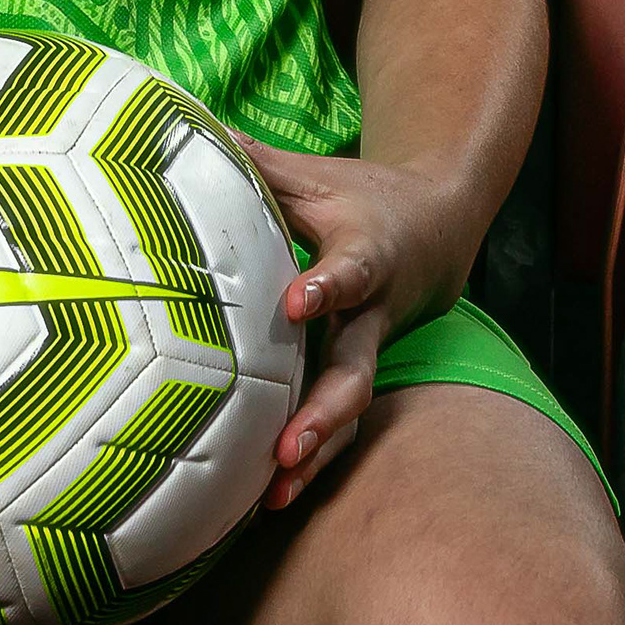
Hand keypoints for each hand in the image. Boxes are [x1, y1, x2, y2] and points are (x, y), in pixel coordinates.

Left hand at [241, 136, 484, 510]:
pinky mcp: (356, 376)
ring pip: (350, 412)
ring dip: (317, 454)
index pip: (350, 271)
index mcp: (367, 255)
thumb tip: (185, 124)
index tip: (299, 303)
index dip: (328, 287)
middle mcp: (372, 315)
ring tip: (275, 494)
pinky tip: (267, 499)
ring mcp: (367, 353)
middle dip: (324, 413)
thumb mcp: (315, 175)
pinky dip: (311, 463)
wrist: (439, 231)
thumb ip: (255, 162)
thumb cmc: (361, 199)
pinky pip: (338, 426)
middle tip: (288, 448)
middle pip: (355, 371)